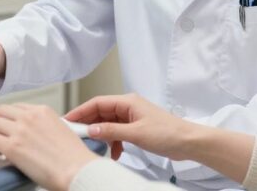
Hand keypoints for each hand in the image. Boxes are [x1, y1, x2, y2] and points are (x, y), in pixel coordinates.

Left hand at [0, 104, 96, 190]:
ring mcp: (20, 130)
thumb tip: (30, 135)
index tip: (4, 127)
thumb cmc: (73, 158)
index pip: (15, 107)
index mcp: (42, 111)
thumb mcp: (60, 130)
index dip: (6, 118)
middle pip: (0, 112)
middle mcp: (30, 117)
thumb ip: (42, 127)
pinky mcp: (13, 147)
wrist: (77, 170)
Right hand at [65, 93, 194, 160]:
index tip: (69, 121)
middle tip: (75, 134)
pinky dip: (114, 142)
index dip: (81, 111)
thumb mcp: (136, 133)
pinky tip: (114, 153)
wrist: (188, 142)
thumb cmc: (168, 133)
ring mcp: (133, 118)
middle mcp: (128, 107)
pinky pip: (118, 133)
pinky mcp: (137, 128)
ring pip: (109, 124)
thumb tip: (91, 130)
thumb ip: (111, 131)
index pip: (98, 103)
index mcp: (127, 102)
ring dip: (102, 135)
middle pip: (101, 113)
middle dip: (89, 124)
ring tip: (94, 146)